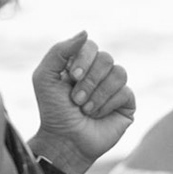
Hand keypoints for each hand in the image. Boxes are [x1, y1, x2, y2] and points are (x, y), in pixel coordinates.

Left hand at [30, 32, 136, 172]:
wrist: (65, 140)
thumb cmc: (53, 110)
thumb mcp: (45, 76)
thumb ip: (60, 50)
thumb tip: (85, 32)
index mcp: (81, 64)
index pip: (91, 46)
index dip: (83, 59)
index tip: (72, 77)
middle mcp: (100, 73)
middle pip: (106, 58)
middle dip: (90, 80)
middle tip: (76, 99)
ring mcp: (115, 87)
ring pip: (118, 73)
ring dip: (98, 93)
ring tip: (85, 109)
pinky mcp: (127, 103)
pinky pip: (125, 91)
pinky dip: (107, 104)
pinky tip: (98, 115)